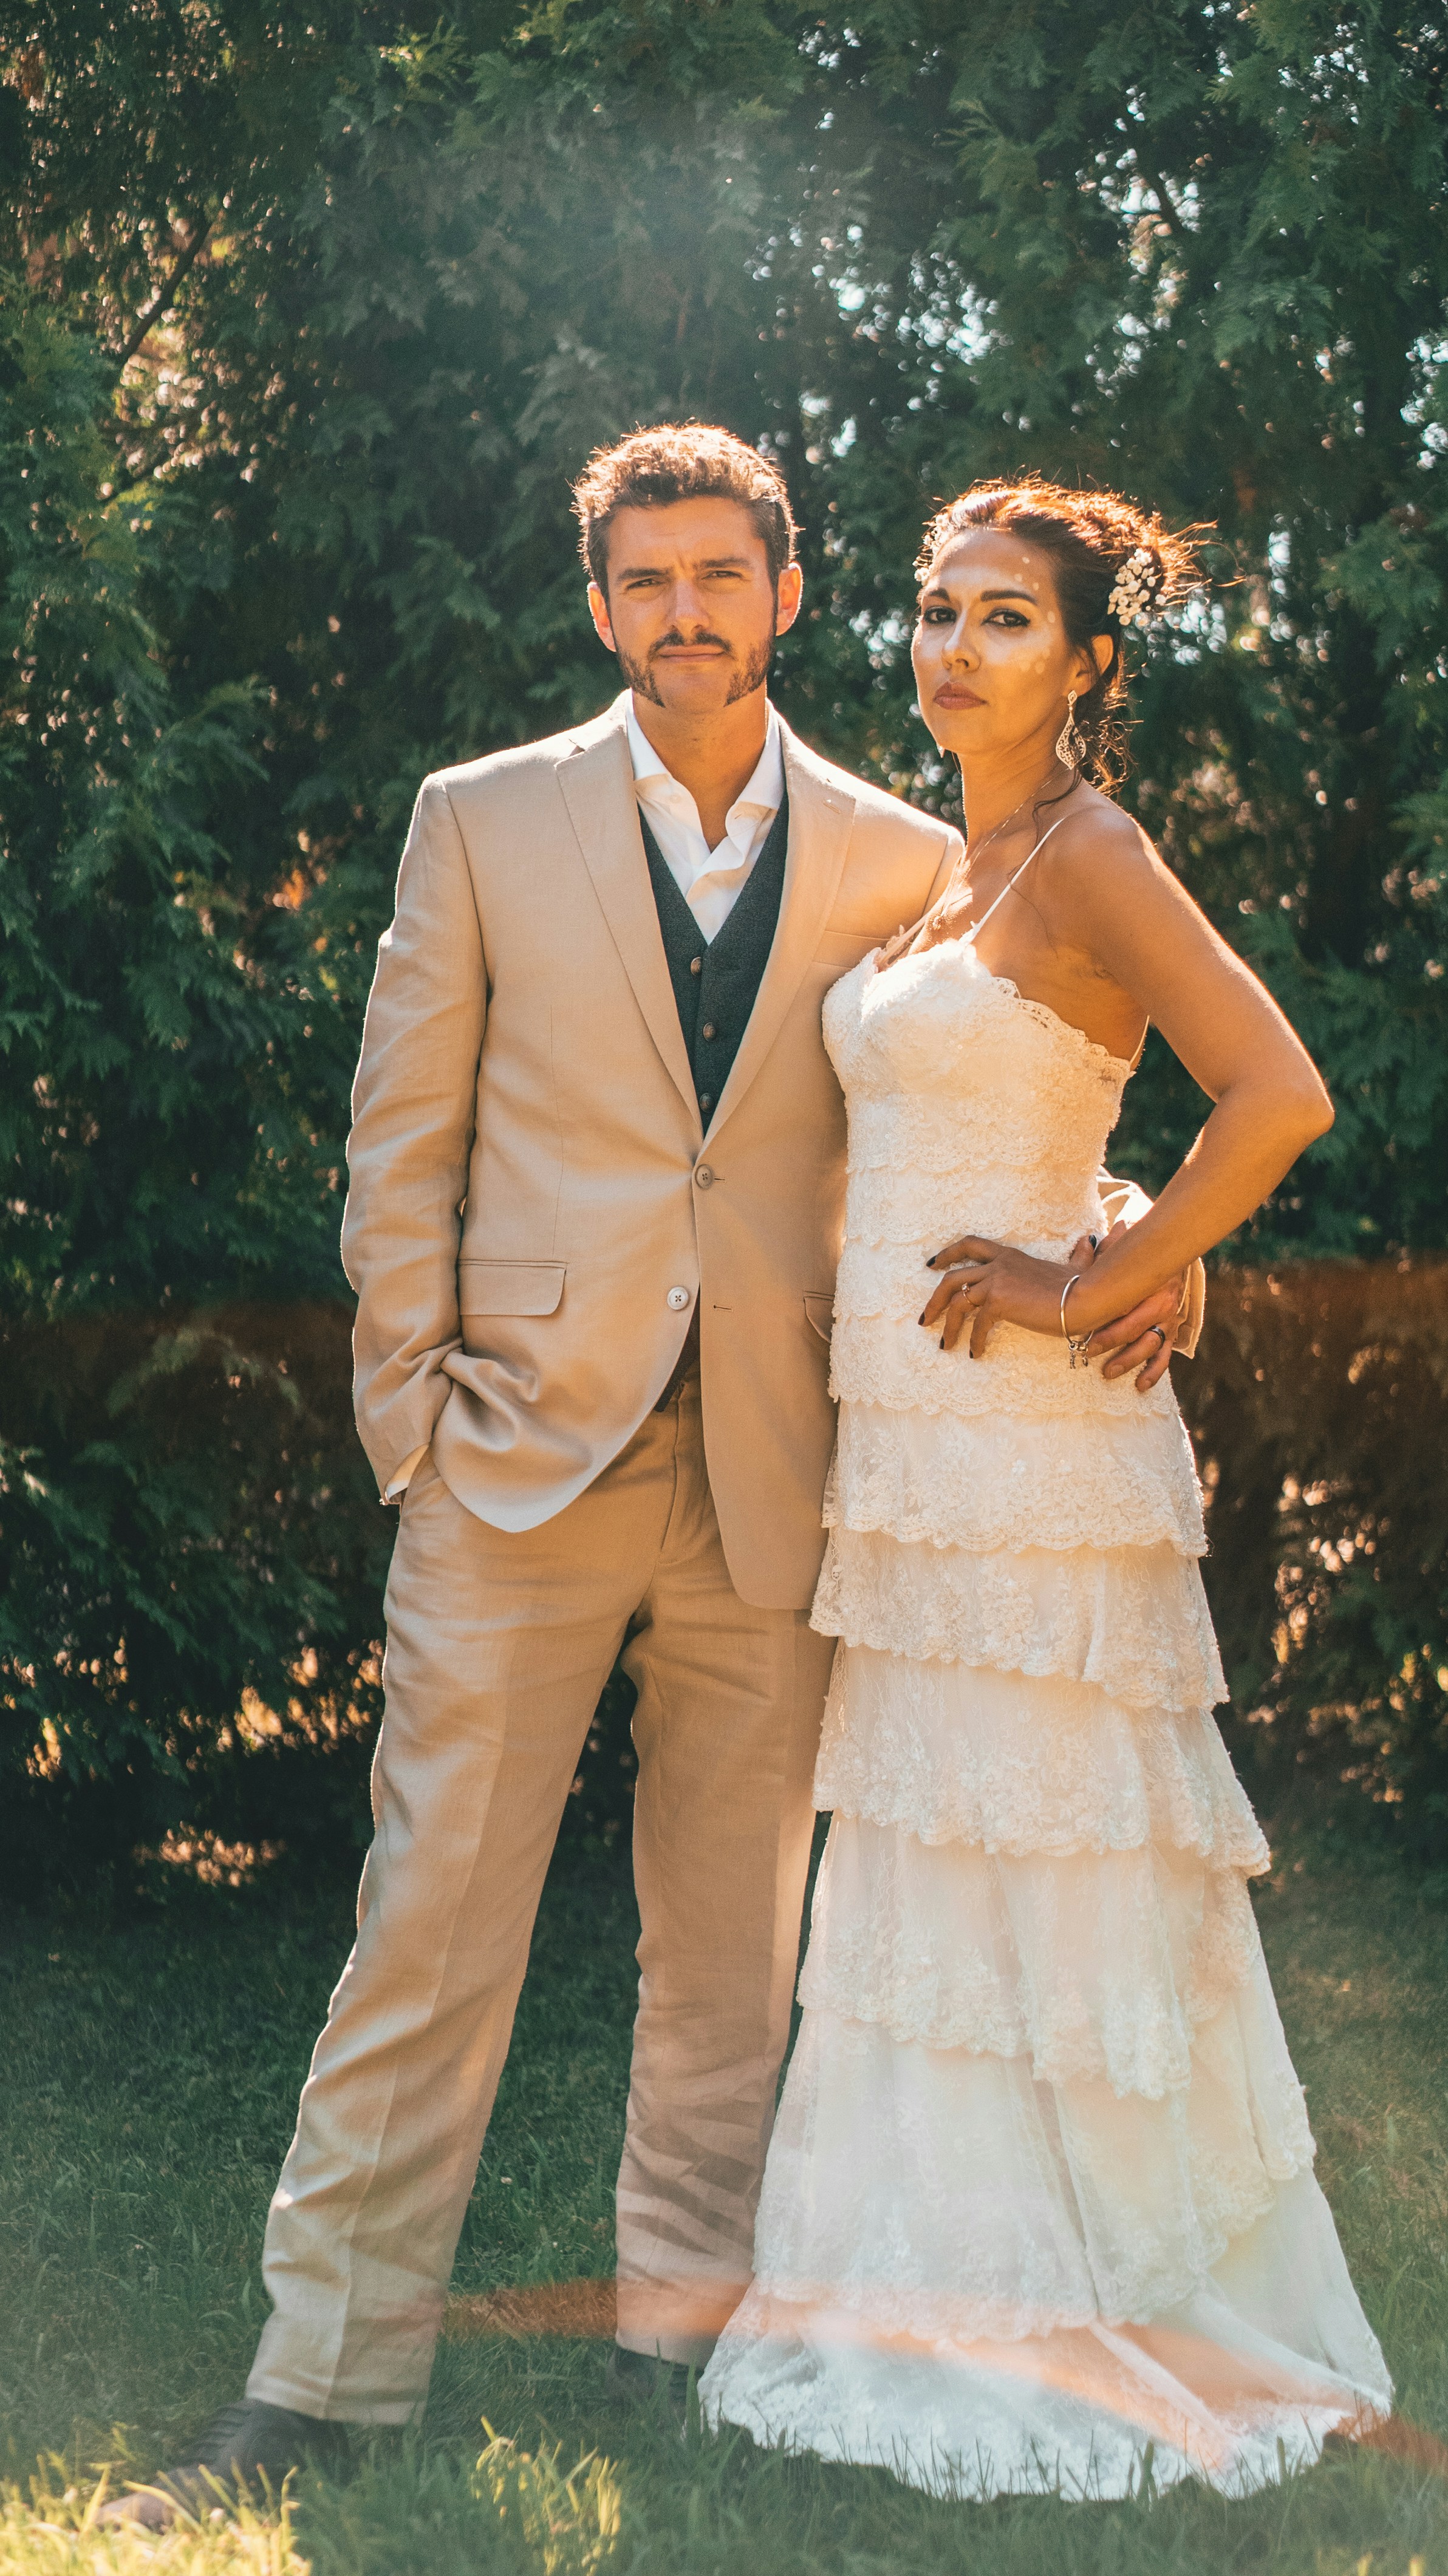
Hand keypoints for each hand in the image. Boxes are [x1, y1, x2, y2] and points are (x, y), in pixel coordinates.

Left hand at [920, 1235, 1074, 1357]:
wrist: (1084, 1300)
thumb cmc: (1081, 1286)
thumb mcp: (1074, 1266)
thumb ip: (1078, 1255)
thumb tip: (1088, 1242)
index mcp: (1009, 1255)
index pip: (971, 1245)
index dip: (948, 1253)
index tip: (933, 1265)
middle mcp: (998, 1264)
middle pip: (952, 1277)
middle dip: (935, 1298)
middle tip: (926, 1318)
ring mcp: (996, 1281)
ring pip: (957, 1302)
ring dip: (947, 1325)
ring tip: (945, 1344)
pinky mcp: (999, 1301)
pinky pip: (977, 1324)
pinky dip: (974, 1341)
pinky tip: (976, 1354)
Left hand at [1074, 1220, 1183, 1392]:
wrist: (1170, 1249)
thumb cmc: (1137, 1248)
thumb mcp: (1121, 1246)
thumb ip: (1104, 1251)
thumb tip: (1084, 1243)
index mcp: (1151, 1282)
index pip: (1126, 1304)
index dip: (1105, 1319)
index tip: (1084, 1330)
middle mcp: (1163, 1302)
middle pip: (1136, 1327)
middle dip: (1111, 1341)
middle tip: (1088, 1351)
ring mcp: (1169, 1319)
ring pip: (1150, 1345)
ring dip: (1129, 1361)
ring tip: (1108, 1373)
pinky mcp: (1171, 1331)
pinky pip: (1164, 1355)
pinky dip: (1154, 1371)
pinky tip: (1140, 1386)